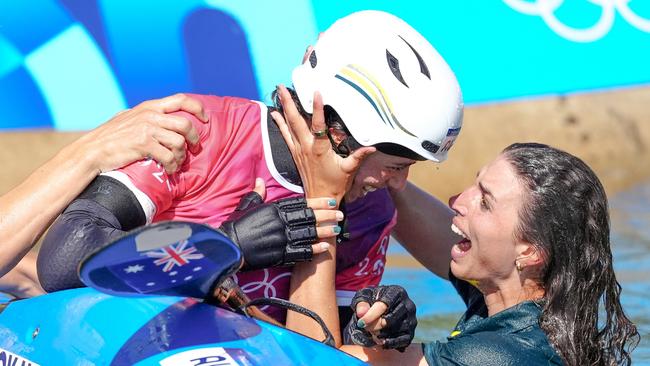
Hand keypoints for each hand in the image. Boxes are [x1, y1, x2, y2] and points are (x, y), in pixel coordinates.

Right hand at [79, 93, 208, 173]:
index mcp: (149, 107)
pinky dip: (172, 166)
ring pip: (179, 142)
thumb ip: (145, 115)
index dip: (198, 108)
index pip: (181, 99)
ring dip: (181, 156)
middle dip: (194, 139)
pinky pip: (169, 157)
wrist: (92, 151)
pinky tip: (168, 170)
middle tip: (193, 149)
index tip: (206, 119)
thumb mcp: (128, 117)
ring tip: (176, 162)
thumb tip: (161, 114)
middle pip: (186, 124)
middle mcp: (150, 115)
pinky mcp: (143, 145)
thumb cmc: (110, 137)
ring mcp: (147, 129)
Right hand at [220, 179, 343, 269]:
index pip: (300, 204)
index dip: (318, 202)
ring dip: (323, 232)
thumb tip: (259, 181)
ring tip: (336, 230)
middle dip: (326, 216)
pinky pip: (299, 252)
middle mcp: (279, 222)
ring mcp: (280, 239)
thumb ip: (256, 194)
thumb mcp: (246, 206)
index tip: (330, 201)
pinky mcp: (278, 255)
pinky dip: (312, 250)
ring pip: (307, 234)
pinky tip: (324, 248)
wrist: (227, 247)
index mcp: (273, 209)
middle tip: (340, 214)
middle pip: (308, 218)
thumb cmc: (235, 226)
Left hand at [271, 85, 374, 201]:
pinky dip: (280, 123)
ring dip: (283, 108)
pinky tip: (275, 113)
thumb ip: (359, 156)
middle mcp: (306, 147)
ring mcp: (298, 149)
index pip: (318, 125)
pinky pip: (285, 135)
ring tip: (278, 92)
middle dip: (289, 102)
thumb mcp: (349, 169)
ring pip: (288, 125)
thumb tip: (373, 147)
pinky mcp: (295, 153)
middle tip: (282, 86)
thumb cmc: (335, 184)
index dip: (318, 108)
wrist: (319, 199)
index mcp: (320, 149)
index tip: (317, 93)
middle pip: (296, 121)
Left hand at [344, 285, 416, 351]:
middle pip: (390, 319)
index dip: (371, 315)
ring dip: (381, 335)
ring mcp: (412, 319)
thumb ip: (361, 303)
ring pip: (395, 331)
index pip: (384, 305)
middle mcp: (408, 305)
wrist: (381, 310)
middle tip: (366, 328)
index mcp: (397, 292)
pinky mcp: (412, 333)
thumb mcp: (363, 297)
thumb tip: (361, 313)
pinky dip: (390, 343)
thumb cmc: (372, 301)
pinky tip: (381, 342)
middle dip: (375, 326)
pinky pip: (402, 341)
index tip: (361, 323)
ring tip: (372, 333)